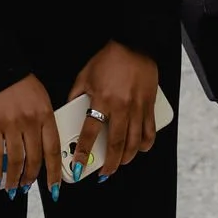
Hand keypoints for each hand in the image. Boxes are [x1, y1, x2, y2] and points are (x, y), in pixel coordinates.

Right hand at [0, 74, 61, 193]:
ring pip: (16, 160)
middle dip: (31, 178)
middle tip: (28, 187)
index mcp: (45, 114)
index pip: (53, 149)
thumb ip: (44, 121)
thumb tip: (44, 146)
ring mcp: (11, 125)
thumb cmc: (20, 83)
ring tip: (13, 188)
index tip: (54, 187)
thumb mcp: (41, 98)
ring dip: (15, 178)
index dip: (54, 172)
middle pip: (34, 158)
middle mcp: (30, 122)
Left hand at [67, 41, 158, 180]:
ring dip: (126, 158)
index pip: (89, 133)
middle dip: (109, 164)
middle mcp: (120, 106)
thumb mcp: (85, 76)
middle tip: (104, 173)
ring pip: (134, 142)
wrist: (133, 43)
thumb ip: (76, 96)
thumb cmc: (107, 59)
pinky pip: (149, 131)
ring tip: (119, 163)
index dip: (83, 153)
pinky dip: (145, 144)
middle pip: (115, 144)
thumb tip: (68, 113)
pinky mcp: (150, 105)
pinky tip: (139, 149)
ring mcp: (137, 107)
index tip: (78, 168)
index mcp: (101, 99)